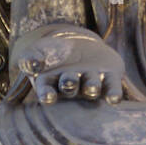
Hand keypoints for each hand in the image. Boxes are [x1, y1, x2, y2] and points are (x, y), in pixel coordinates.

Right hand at [10, 27, 125, 104]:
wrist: (78, 45)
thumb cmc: (53, 52)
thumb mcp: (38, 51)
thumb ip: (30, 58)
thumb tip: (32, 65)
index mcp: (52, 84)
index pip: (47, 91)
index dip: (48, 95)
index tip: (48, 97)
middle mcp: (72, 88)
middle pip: (71, 87)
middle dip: (70, 85)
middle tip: (69, 83)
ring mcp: (91, 84)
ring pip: (91, 87)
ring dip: (91, 87)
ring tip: (91, 87)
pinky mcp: (109, 79)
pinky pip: (112, 88)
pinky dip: (113, 93)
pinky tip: (115, 99)